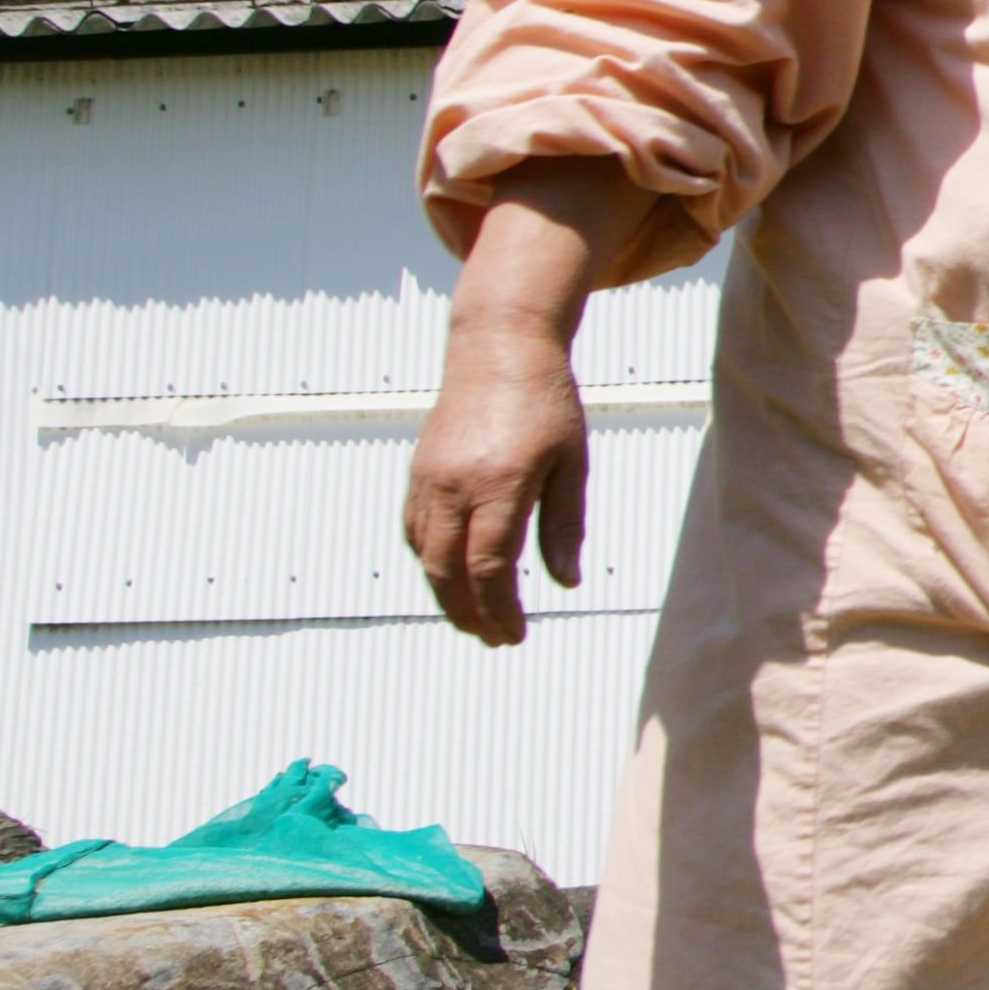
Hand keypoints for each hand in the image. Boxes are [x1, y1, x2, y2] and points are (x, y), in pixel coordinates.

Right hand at [403, 156, 648, 648]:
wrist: (498, 349)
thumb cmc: (546, 402)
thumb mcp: (572, 463)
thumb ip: (565, 525)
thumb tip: (566, 583)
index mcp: (499, 483)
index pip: (490, 567)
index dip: (501, 610)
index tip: (516, 635)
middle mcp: (454, 485)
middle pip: (448, 572)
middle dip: (470, 615)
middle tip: (495, 640)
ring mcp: (428, 479)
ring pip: (426, 557)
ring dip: (446, 596)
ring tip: (475, 621)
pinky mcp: (417, 473)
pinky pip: (416, 532)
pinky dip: (431, 563)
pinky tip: (451, 579)